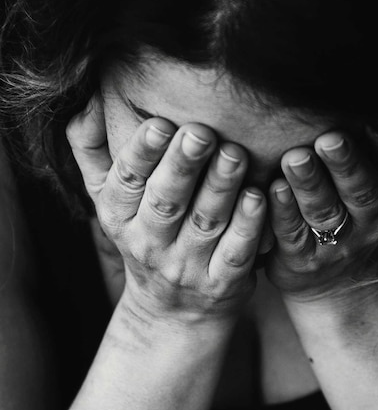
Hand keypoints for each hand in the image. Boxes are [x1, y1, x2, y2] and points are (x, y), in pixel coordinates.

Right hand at [67, 95, 265, 323]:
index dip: (142, 153)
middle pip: (167, 201)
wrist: (173, 312)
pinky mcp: (221, 284)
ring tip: (235, 154)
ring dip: (221, 187)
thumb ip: (93, 150)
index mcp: (118, 216)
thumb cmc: (145, 235)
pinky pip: (236, 253)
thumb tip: (86, 98)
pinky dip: (248, 226)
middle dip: (183, 165)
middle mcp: (149, 243)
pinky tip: (259, 197)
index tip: (160, 123)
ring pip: (205, 223)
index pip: (127, 181)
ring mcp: (186, 267)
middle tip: (202, 132)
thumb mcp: (109, 199)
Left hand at [265, 128, 377, 302]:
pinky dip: (282, 212)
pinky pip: (293, 234)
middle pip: (361, 190)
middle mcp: (375, 222)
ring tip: (294, 158)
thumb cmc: (357, 214)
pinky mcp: (305, 261)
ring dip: (309, 184)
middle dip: (345, 164)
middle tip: (329, 138)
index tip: (366, 120)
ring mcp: (341, 245)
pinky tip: (272, 190)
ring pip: (324, 212)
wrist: (343, 285)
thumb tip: (353, 90)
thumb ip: (372, 148)